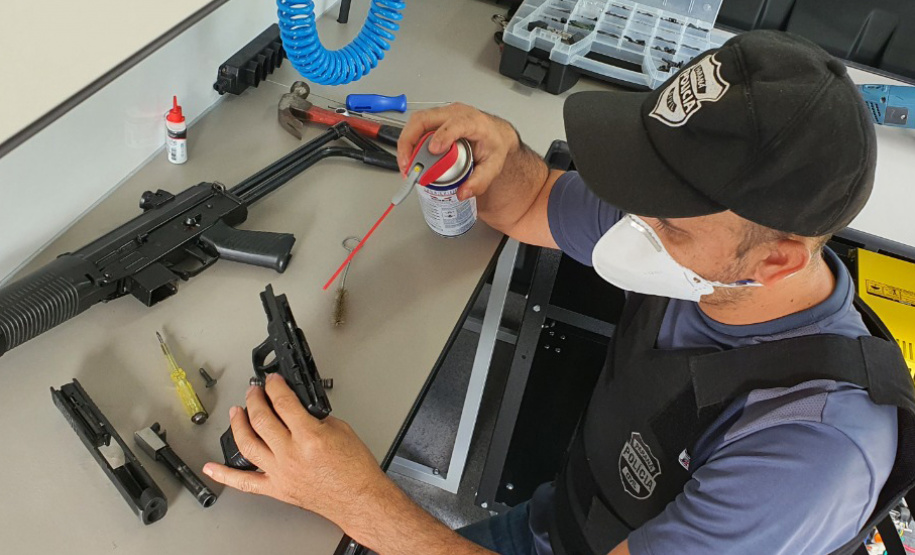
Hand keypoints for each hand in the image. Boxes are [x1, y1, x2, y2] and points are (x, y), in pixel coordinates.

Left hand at [203, 374, 390, 528]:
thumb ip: (314, 418)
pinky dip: (225, 475)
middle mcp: (291, 455)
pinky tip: (212, 467)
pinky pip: (244, 482)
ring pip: (247, 445)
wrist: (359, 499)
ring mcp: (281, 473)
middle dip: (254, 399)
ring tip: (236, 412)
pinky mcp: (277, 489)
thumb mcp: (341, 430)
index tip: (272, 380)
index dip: (275, 386)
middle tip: (254, 391)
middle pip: (261, 419)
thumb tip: (297, 409)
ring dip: (238, 425)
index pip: (284, 403)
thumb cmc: (355, 470)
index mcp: (310, 437)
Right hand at [397, 103, 519, 200]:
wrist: (495, 134)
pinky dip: (409, 144)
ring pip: (416, 122)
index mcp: (473, 121)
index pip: (455, 124)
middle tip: (408, 164)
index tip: (433, 150)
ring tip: (406, 166)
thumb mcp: (494, 165)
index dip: (442, 136)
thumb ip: (480, 181)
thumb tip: (463, 192)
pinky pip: (416, 128)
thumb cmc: (494, 144)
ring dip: (406, 144)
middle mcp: (455, 114)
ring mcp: (442, 115)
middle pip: (424, 119)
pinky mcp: (434, 121)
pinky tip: (410, 160)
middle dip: (410, 141)